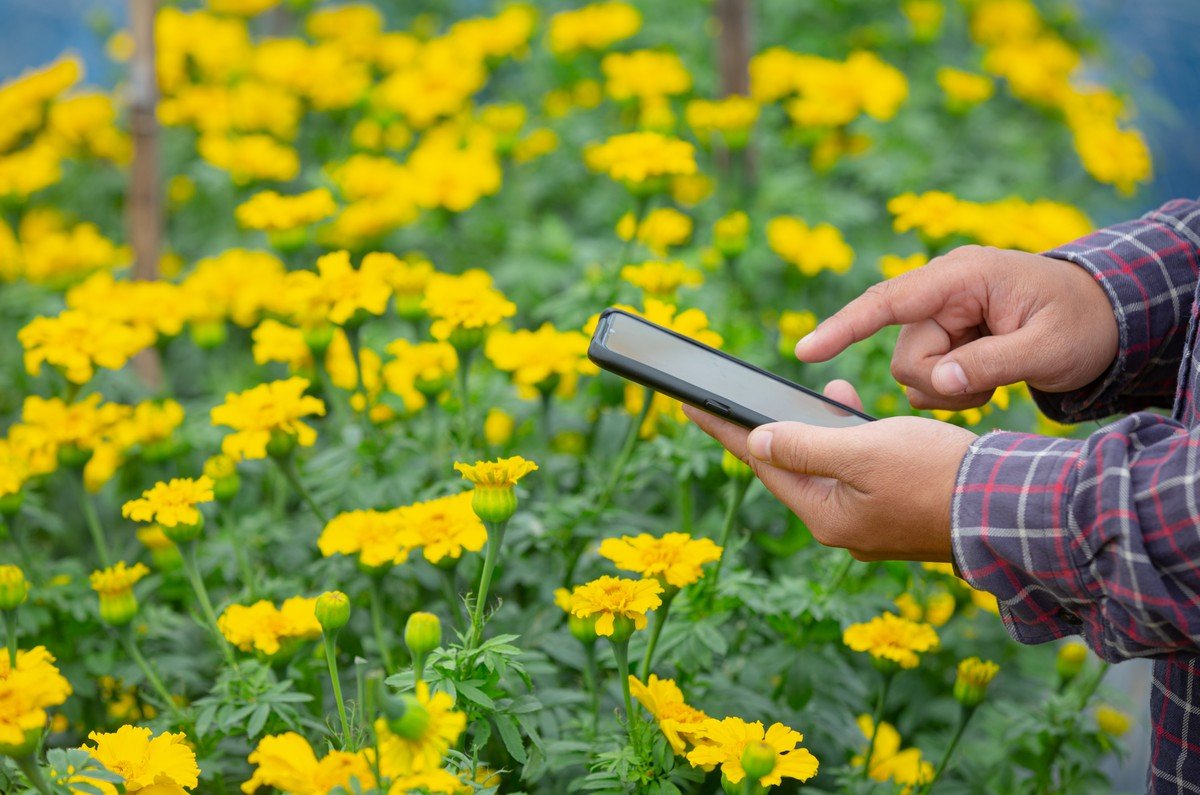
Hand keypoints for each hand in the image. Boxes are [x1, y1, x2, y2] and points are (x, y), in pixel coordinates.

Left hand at [683, 381, 975, 561]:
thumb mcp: (861, 451)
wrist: (1009, 508)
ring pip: (827, 468)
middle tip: (750, 395)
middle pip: (791, 467)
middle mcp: (841, 526)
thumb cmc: (935, 475)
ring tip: (829, 395)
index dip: (726, 430)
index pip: (760, 463)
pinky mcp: (894, 514)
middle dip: (776, 427)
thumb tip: (755, 440)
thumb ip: (803, 444)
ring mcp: (868, 523)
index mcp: (825, 516)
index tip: (692, 405)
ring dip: (821, 429)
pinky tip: (862, 419)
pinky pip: (856, 474)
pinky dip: (852, 443)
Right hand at [795, 246, 1118, 410]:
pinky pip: (926, 376)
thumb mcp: (1050, 348)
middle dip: (941, 382)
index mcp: (963, 276)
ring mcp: (944, 314)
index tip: (805, 351)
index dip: (844, 326)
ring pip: (913, 371)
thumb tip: (938, 383)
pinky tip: (987, 382)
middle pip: (906, 353)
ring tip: (995, 383)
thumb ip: (992, 365)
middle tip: (988, 389)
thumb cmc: (1085, 324)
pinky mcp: (946, 335)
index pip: (889, 301)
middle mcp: (944, 290)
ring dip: (949, 391)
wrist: (1109, 318)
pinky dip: (953, 390)